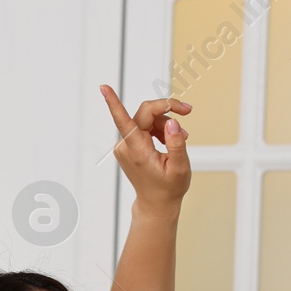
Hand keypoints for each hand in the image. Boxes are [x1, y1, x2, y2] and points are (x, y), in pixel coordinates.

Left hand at [100, 87, 190, 218]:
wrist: (157, 203)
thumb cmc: (169, 188)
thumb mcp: (180, 167)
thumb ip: (176, 143)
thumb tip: (172, 122)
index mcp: (137, 151)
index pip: (124, 121)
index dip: (114, 103)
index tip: (103, 87)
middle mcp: (126, 146)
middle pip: (145, 113)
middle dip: (167, 109)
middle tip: (187, 111)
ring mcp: (125, 145)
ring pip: (147, 119)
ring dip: (166, 124)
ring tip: (182, 138)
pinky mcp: (128, 145)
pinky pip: (145, 127)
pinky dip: (159, 129)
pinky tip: (170, 140)